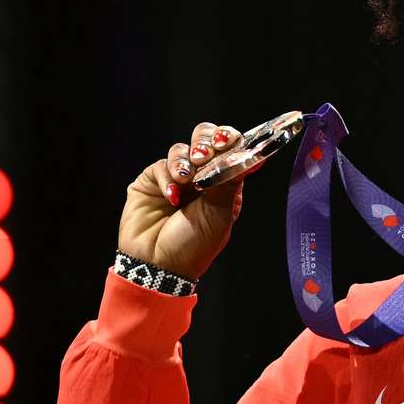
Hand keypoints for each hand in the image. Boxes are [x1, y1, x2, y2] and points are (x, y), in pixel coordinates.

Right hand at [118, 122, 252, 279]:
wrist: (160, 266)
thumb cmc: (195, 245)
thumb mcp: (221, 212)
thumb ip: (231, 179)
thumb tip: (252, 156)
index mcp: (224, 182)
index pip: (229, 148)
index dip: (229, 139)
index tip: (226, 142)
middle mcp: (200, 176)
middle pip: (204, 137)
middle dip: (205, 141)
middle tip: (204, 156)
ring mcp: (176, 178)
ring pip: (181, 148)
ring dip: (185, 160)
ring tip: (186, 179)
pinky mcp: (151, 182)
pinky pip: (160, 165)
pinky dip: (167, 177)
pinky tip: (171, 197)